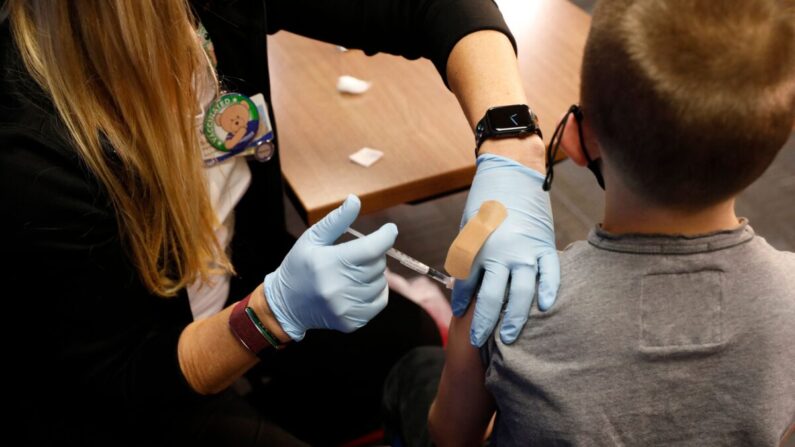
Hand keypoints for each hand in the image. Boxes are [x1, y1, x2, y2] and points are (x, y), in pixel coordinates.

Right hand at [264, 195, 397, 340]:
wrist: (286, 304)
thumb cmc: (300, 266)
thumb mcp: (312, 238)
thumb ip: (337, 220)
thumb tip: (356, 200)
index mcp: (329, 263)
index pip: (371, 249)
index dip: (386, 236)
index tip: (389, 229)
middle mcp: (338, 288)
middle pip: (378, 265)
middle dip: (374, 255)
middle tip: (357, 255)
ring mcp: (346, 308)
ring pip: (381, 283)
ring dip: (374, 274)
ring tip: (354, 272)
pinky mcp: (352, 322)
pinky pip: (380, 301)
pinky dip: (375, 291)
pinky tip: (359, 286)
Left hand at [453, 153, 559, 346]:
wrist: (511, 172)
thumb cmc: (485, 200)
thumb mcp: (468, 227)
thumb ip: (468, 256)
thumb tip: (466, 285)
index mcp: (477, 247)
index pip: (466, 284)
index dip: (462, 301)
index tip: (460, 315)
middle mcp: (501, 253)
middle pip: (491, 297)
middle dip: (483, 323)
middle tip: (478, 342)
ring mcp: (525, 251)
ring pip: (521, 293)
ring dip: (514, 317)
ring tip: (509, 338)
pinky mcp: (544, 245)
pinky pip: (550, 273)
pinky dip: (549, 290)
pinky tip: (545, 307)